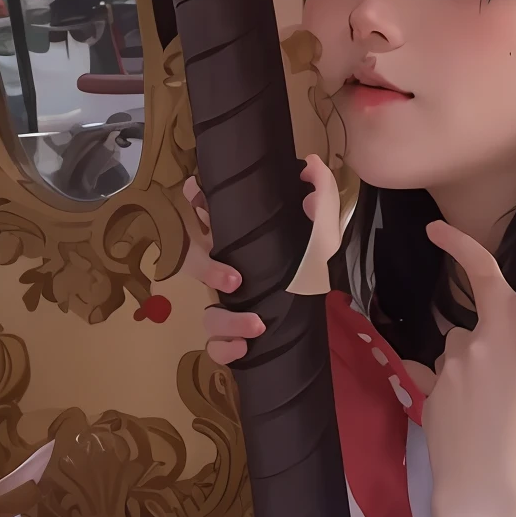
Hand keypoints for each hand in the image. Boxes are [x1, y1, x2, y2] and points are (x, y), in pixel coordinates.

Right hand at [181, 156, 332, 365]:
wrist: (314, 314)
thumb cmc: (308, 262)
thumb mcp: (320, 231)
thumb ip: (320, 199)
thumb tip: (310, 168)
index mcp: (237, 241)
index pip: (205, 213)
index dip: (195, 200)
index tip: (196, 191)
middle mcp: (223, 268)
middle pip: (195, 264)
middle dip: (208, 270)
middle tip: (235, 280)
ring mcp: (224, 304)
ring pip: (206, 312)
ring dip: (226, 321)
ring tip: (256, 324)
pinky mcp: (231, 334)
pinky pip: (213, 345)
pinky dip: (224, 349)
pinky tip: (244, 347)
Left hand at [421, 164, 515, 516]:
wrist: (492, 496)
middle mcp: (495, 332)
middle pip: (476, 271)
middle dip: (455, 244)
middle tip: (435, 231)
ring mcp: (459, 355)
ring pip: (465, 339)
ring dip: (477, 356)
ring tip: (493, 405)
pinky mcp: (432, 381)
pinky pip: (447, 372)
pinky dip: (460, 387)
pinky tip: (472, 420)